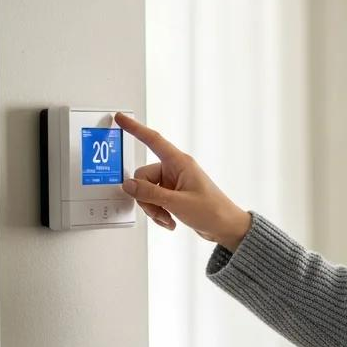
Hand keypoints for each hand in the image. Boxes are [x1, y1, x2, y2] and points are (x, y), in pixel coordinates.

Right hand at [113, 112, 250, 249]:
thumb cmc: (213, 211)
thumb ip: (150, 193)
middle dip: (146, 198)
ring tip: (168, 218)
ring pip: (146, 191)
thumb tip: (128, 185)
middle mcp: (175, 170)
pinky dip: (159, 212)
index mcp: (179, 163)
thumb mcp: (177, 203)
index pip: (153, 140)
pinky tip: (170, 221)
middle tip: (160, 212)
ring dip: (153, 208)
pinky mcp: (174, 195)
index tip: (120, 118)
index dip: (135, 129)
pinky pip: (154, 200)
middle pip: (143, 177)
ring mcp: (174, 183)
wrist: (226, 228)